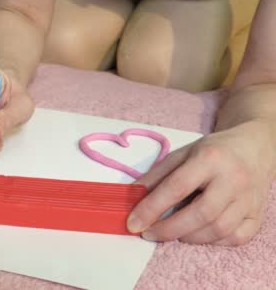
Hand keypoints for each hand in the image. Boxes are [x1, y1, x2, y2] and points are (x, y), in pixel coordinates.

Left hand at [127, 120, 274, 245]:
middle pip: (201, 213)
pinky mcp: (258, 215)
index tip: (133, 223)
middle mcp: (233, 179)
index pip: (177, 187)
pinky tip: (197, 234)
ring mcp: (249, 199)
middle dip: (169, 229)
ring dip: (189, 237)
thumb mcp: (181, 154)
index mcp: (210, 158)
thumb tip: (131, 197)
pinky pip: (236, 238)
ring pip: (219, 229)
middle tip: (149, 233)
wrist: (255, 148)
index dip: (151, 208)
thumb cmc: (214, 151)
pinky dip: (213, 242)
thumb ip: (156, 175)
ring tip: (171, 231)